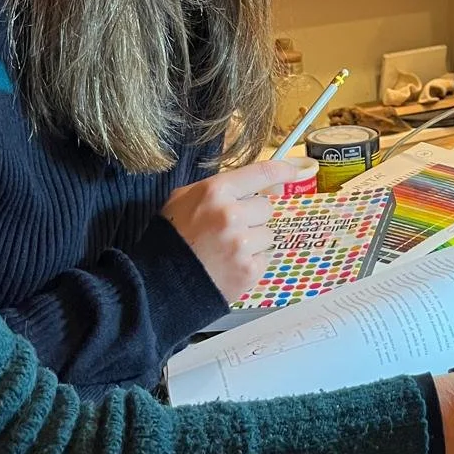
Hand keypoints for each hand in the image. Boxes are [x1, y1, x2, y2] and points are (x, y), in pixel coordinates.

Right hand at [161, 160, 315, 303]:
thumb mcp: (184, 199)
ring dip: (253, 241)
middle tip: (231, 229)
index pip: (260, 173)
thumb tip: (264, 186)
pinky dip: (251, 262)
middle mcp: (231, 214)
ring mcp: (242, 243)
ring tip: (227, 250)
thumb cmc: (172, 237)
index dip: (281, 170)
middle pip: (266, 207)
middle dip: (253, 217)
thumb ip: (220, 188)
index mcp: (215, 191)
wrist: (160, 283)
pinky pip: (265, 258)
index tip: (293, 171)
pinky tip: (230, 265)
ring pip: (268, 234)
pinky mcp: (249, 269)